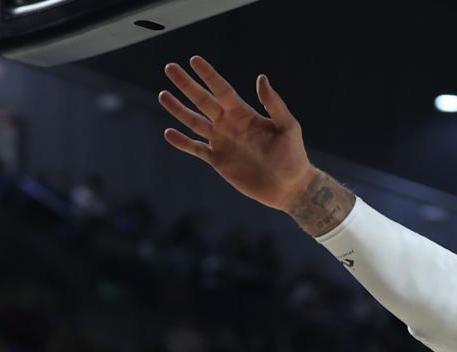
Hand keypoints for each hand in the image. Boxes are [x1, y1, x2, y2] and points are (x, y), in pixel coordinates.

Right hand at [159, 57, 314, 210]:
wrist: (290, 187)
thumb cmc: (294, 155)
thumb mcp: (288, 126)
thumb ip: (274, 104)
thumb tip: (261, 78)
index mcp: (244, 113)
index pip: (222, 89)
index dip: (208, 75)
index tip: (194, 60)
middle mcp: (229, 124)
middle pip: (203, 100)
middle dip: (186, 85)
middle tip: (170, 68)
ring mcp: (222, 142)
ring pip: (194, 122)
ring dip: (179, 109)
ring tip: (163, 94)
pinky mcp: (218, 161)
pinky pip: (196, 149)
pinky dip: (182, 142)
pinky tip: (168, 132)